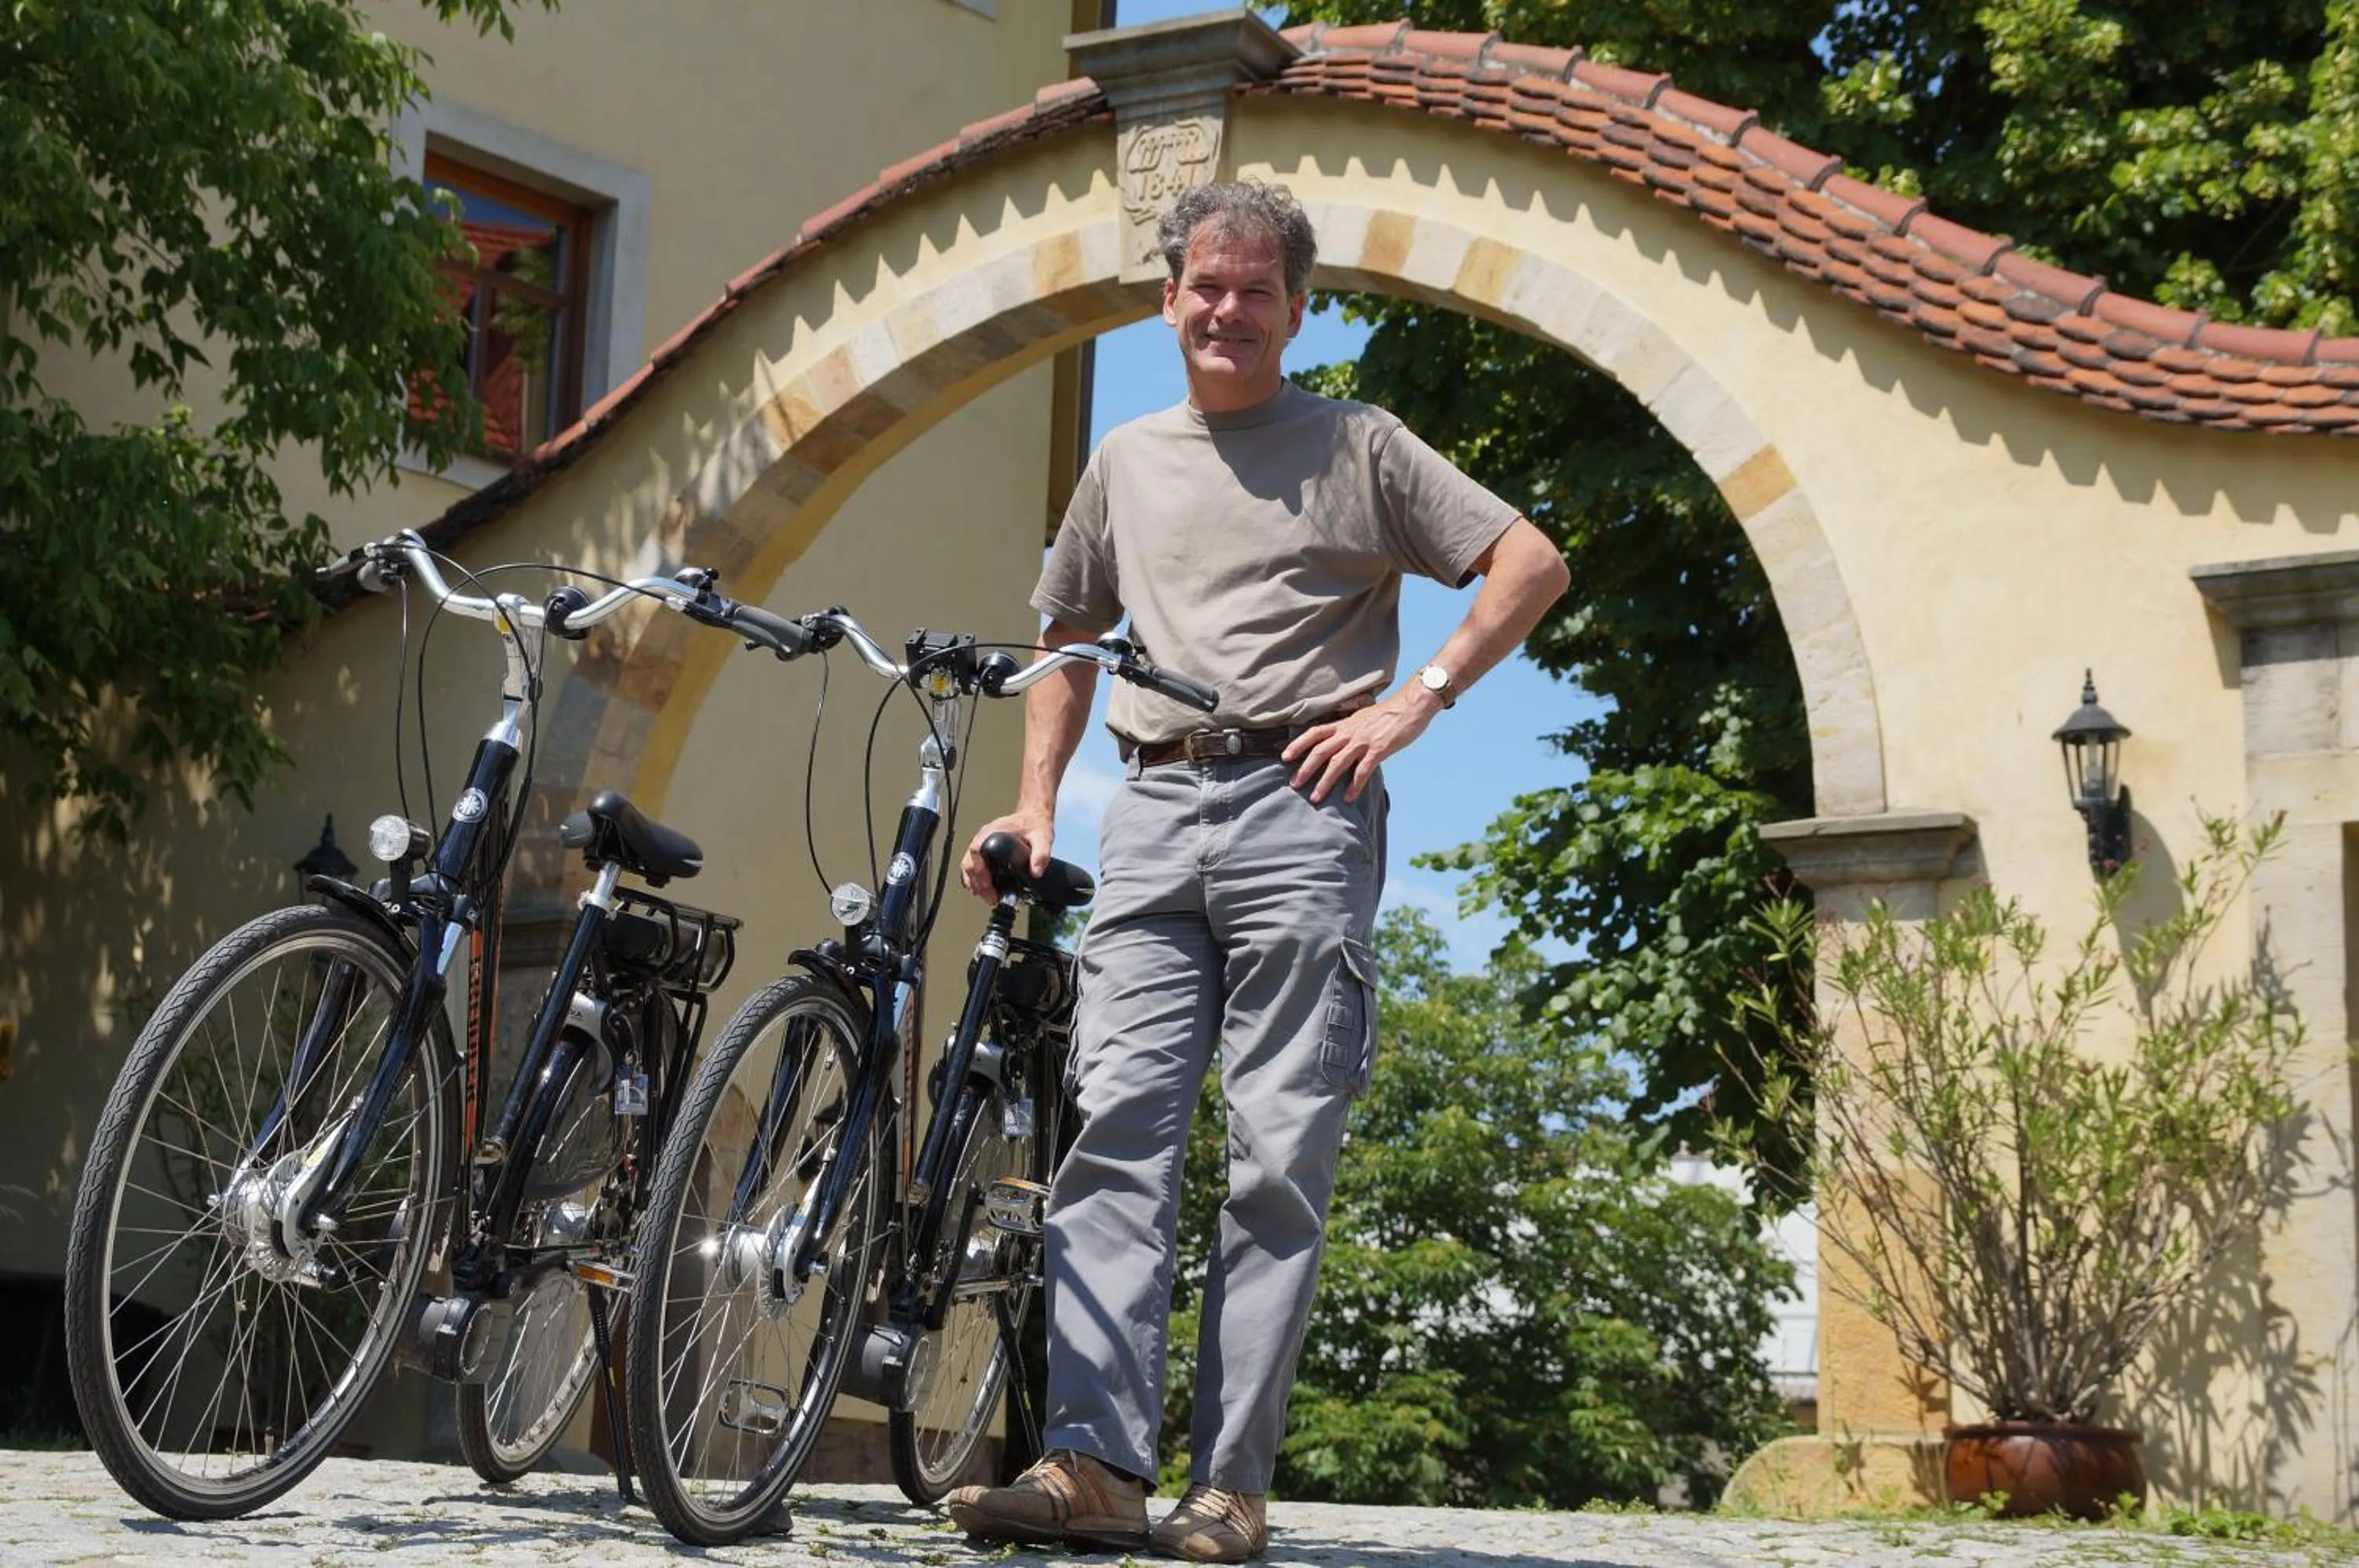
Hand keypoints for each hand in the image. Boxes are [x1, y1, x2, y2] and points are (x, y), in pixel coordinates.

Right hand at [960, 806, 1054, 902]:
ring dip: (975, 883)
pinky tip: (983, 889)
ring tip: (989, 897)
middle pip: (969, 863)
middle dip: (978, 884)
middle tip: (992, 898)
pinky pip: (972, 864)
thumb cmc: (1035, 824)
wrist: (1033, 815)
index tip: (988, 886)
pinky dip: (975, 878)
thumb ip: (1041, 854)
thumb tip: (1036, 872)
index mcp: (993, 832)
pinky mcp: (983, 847)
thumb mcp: (1043, 838)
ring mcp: (981, 842)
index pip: (976, 851)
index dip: (979, 871)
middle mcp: (983, 836)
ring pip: (968, 865)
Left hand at [1282, 690, 1437, 803]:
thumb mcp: (1362, 718)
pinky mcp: (1379, 750)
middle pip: (1320, 751)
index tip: (1284, 756)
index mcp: (1344, 725)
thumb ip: (1350, 730)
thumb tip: (1341, 741)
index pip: (1315, 733)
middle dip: (1305, 769)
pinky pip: (1363, 771)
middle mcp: (1349, 733)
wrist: (1410, 706)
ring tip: (1316, 798)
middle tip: (1294, 785)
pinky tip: (1349, 798)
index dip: (1298, 744)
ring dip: (1325, 782)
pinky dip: (1354, 786)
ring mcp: (1363, 741)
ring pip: (1337, 763)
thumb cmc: (1388, 714)